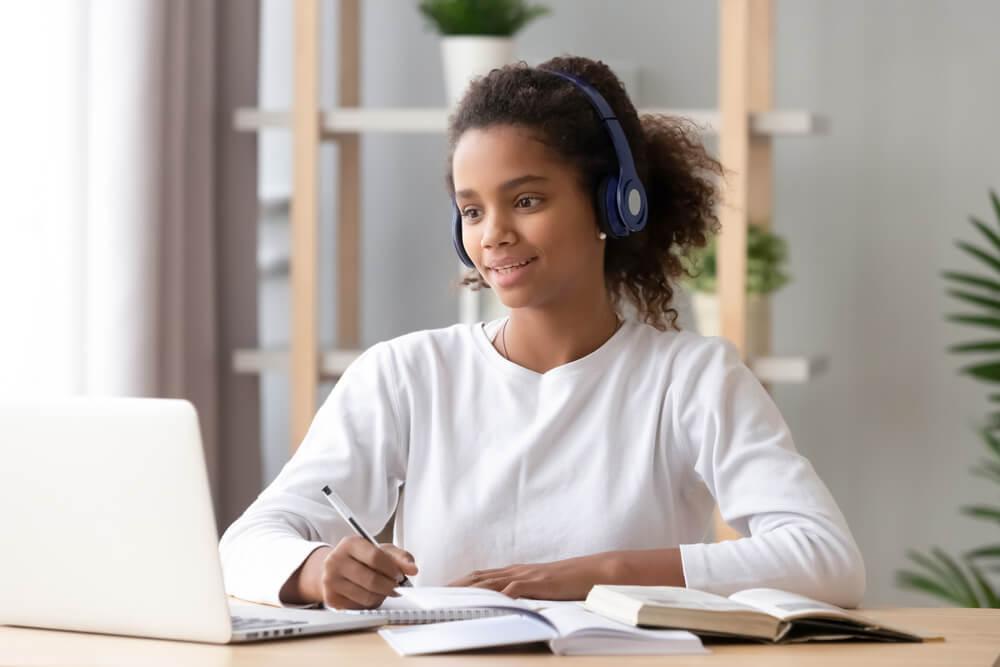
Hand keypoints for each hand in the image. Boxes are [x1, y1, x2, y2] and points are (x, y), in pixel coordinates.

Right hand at [283, 536, 417, 608]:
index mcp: (349, 544)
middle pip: (372, 580)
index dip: (392, 569)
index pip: (375, 557)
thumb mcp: (380, 551)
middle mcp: (336, 561)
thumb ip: (399, 557)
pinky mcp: (331, 599)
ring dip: (381, 596)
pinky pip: (359, 607)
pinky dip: (370, 603)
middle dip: (390, 586)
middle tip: (396, 587)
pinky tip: (369, 595)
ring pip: (366, 596)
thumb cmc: (360, 559)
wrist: (332, 569)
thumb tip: (412, 569)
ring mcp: (330, 581)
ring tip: (383, 590)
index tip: (401, 575)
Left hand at [447, 552, 618, 599]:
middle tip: (435, 595)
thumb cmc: (567, 581)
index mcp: (515, 572)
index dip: (461, 582)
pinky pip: (513, 590)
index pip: (481, 576)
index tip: (442, 590)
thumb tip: (507, 602)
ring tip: (450, 599)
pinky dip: (498, 596)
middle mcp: (516, 571)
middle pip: (479, 577)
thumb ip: (523, 592)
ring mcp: (526, 576)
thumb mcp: (539, 587)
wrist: (591, 571)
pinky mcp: (537, 584)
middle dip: (456, 586)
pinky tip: (486, 603)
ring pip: (491, 582)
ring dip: (469, 590)